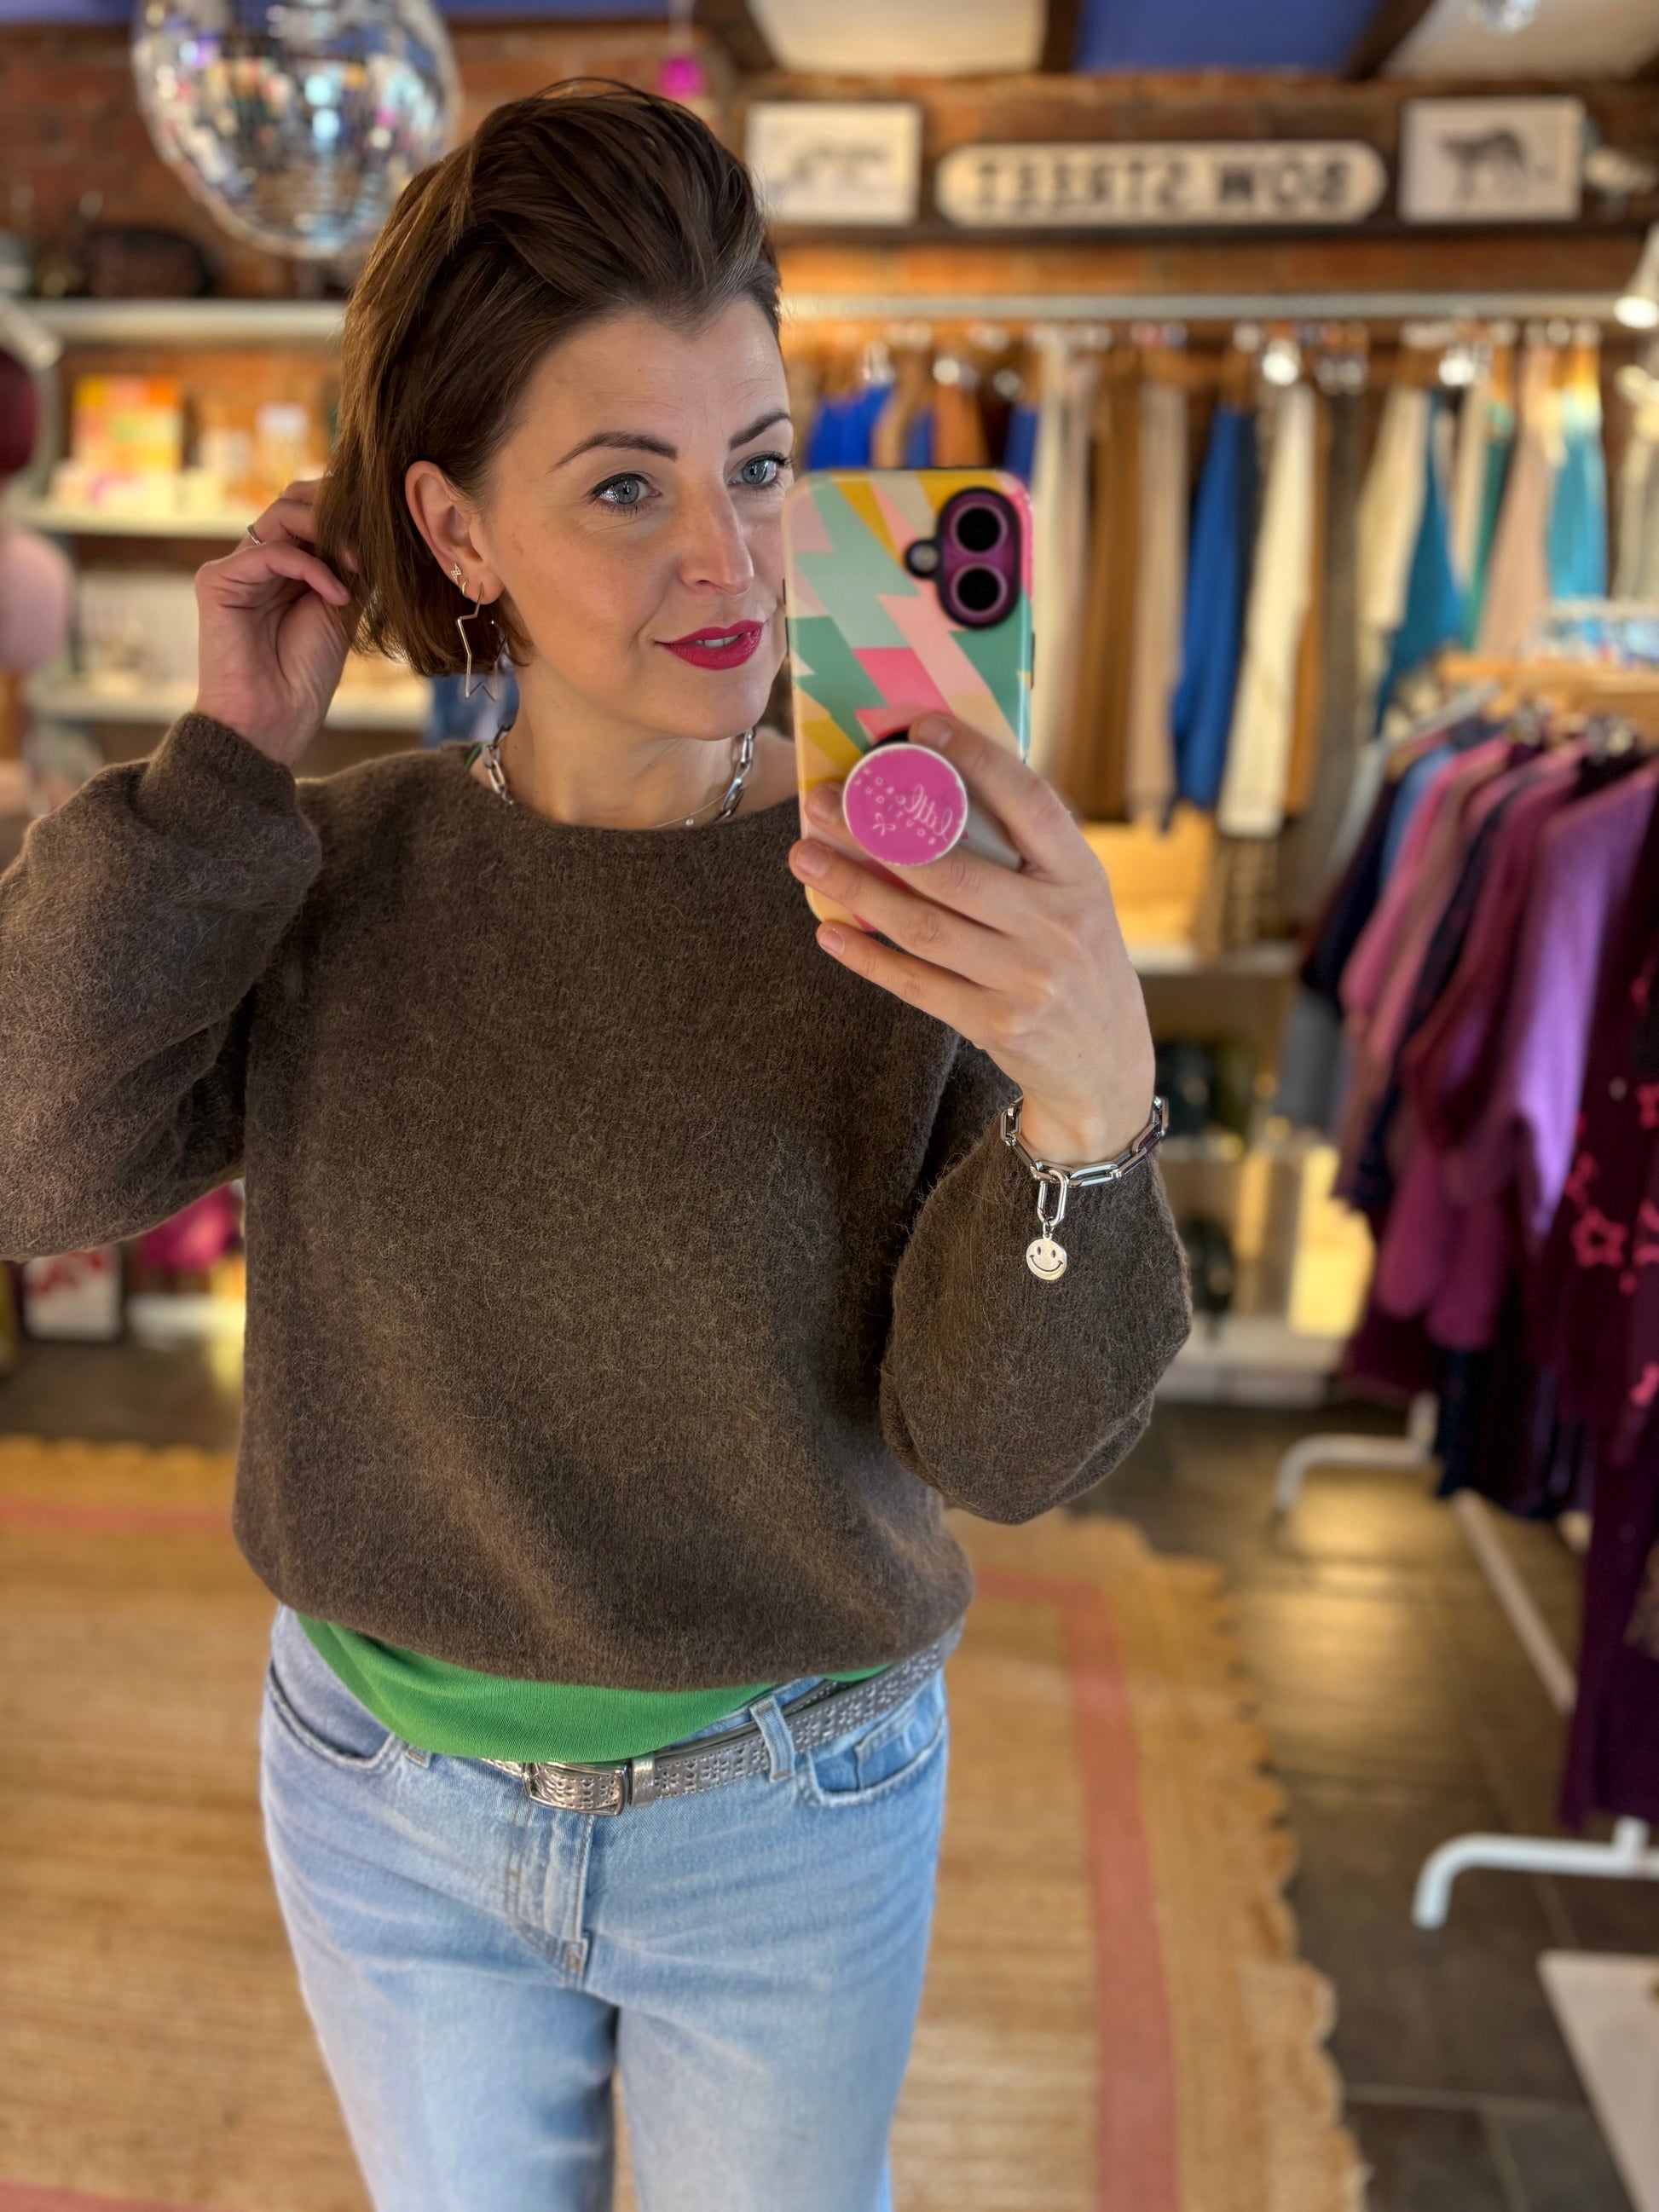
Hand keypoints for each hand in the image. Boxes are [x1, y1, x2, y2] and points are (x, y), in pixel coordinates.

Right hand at [193, 478, 354, 767]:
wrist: (272, 724)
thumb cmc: (304, 678)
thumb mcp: (342, 610)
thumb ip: (351, 568)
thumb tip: (377, 529)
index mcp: (285, 566)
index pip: (310, 510)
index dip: (345, 508)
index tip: (385, 526)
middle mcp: (258, 560)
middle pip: (293, 500)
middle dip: (337, 509)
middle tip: (372, 534)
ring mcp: (236, 569)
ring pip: (282, 515)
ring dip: (329, 532)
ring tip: (359, 565)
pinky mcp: (217, 581)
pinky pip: (270, 552)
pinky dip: (312, 567)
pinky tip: (336, 596)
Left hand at [788, 714, 1156, 1167]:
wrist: (1105, 1064)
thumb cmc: (1078, 961)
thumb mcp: (1078, 901)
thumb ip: (1028, 854)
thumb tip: (945, 784)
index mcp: (1082, 878)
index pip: (1029, 804)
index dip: (977, 760)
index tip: (922, 727)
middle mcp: (1059, 926)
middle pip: (952, 870)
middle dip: (876, 831)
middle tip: (822, 803)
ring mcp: (1028, 980)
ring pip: (923, 926)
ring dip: (855, 888)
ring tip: (806, 857)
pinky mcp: (996, 1024)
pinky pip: (916, 983)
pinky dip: (868, 956)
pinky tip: (829, 929)